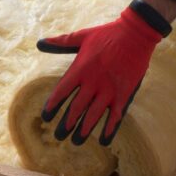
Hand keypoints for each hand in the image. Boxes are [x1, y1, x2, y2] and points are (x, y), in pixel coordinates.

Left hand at [37, 0, 171, 145]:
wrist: (135, 34)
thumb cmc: (106, 34)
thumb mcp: (81, 36)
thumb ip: (60, 42)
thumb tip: (40, 43)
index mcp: (80, 69)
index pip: (62, 91)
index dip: (53, 105)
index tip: (45, 117)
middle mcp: (93, 82)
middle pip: (76, 108)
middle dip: (66, 123)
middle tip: (58, 136)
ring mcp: (110, 89)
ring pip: (94, 115)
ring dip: (84, 129)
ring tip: (76, 141)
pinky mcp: (125, 93)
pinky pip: (116, 116)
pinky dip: (110, 129)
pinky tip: (104, 141)